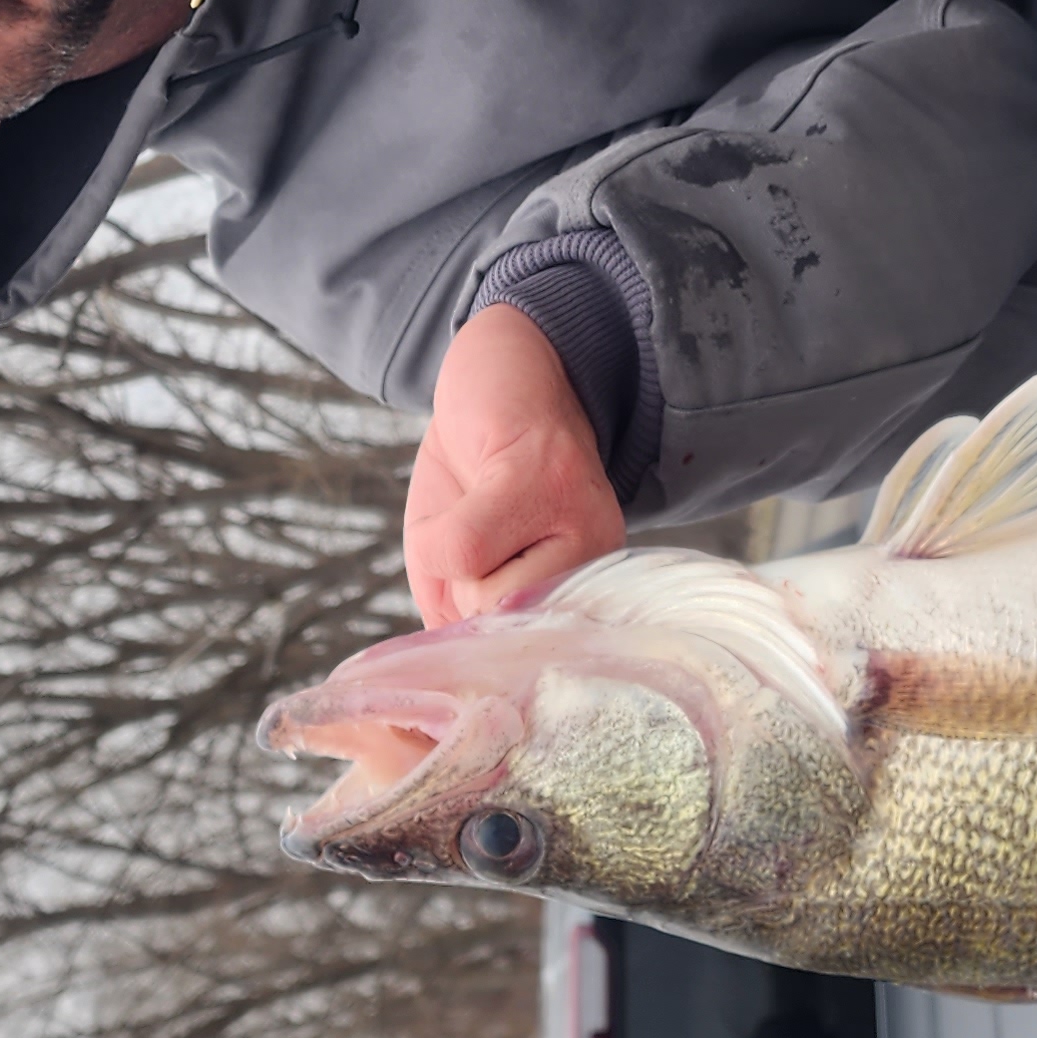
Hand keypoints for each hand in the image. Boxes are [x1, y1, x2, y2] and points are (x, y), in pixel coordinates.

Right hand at [404, 304, 625, 625]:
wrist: (503, 364)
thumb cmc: (474, 470)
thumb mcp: (456, 562)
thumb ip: (456, 618)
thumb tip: (444, 673)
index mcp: (585, 583)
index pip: (515, 657)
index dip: (467, 624)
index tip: (472, 576)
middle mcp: (598, 558)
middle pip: (496, 630)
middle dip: (460, 586)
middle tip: (479, 523)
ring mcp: (579, 518)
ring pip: (481, 596)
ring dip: (449, 554)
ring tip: (477, 500)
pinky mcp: (543, 478)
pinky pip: (464, 548)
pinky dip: (438, 527)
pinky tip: (472, 479)